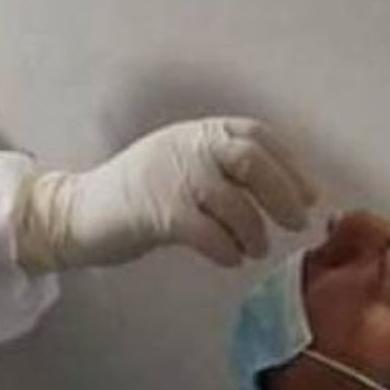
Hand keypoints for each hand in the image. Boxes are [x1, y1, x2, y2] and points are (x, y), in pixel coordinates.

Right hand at [16, 117, 316, 271]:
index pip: (257, 136)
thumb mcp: (182, 164)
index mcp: (198, 132)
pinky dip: (228, 250)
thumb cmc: (137, 192)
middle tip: (295, 224)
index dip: (290, 165)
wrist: (80, 210)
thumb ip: (224, 169)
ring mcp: (174, 177)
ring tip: (253, 249)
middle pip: (252, 161)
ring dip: (254, 232)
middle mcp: (189, 146)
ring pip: (236, 204)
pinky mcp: (161, 212)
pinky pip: (211, 234)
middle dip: (282, 195)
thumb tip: (285, 192)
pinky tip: (229, 258)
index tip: (309, 195)